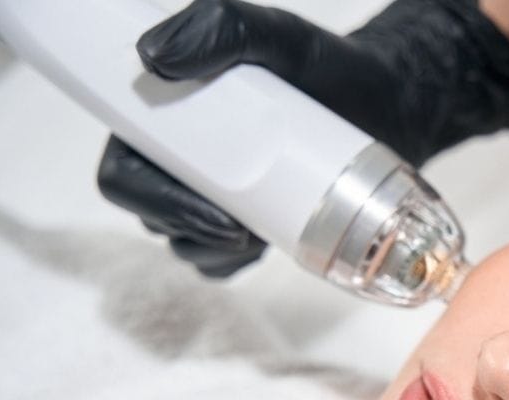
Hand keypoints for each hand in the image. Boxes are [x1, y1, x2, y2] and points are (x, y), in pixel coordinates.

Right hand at [97, 0, 508, 275]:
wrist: (384, 104)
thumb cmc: (322, 67)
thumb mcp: (274, 34)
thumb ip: (218, 27)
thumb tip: (153, 57)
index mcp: (164, 118)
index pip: (124, 171)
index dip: (149, 197)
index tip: (205, 205)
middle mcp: (179, 160)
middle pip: (151, 215)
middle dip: (189, 231)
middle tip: (240, 230)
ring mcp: (212, 194)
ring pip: (187, 244)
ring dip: (215, 251)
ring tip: (262, 233)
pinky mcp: (248, 222)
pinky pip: (222, 262)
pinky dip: (237, 263)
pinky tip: (267, 246)